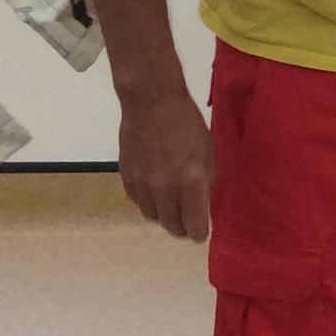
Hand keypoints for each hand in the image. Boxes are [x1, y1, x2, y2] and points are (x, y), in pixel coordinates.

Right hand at [118, 86, 214, 240]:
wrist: (151, 103)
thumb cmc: (187, 124)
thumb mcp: (208, 153)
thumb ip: (206, 183)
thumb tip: (203, 207)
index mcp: (191, 182)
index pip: (194, 226)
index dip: (200, 232)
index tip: (202, 231)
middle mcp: (165, 189)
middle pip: (172, 226)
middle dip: (183, 227)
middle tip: (189, 221)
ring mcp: (143, 185)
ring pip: (153, 217)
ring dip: (164, 215)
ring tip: (172, 204)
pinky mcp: (127, 179)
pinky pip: (139, 203)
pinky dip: (149, 202)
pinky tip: (156, 190)